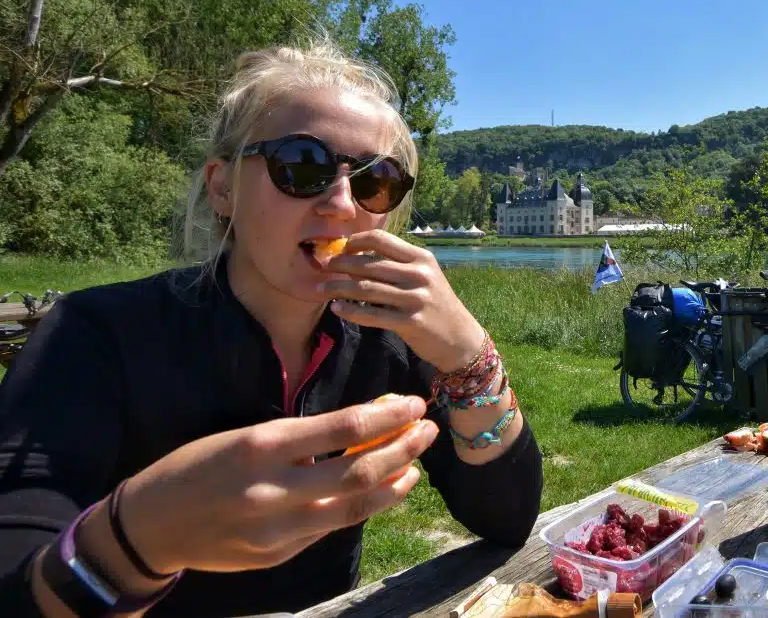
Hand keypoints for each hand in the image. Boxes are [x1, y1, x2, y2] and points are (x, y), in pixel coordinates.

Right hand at [118, 394, 436, 573]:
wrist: (148, 526)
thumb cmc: (198, 466)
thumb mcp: (244, 436)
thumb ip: (301, 436)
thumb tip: (366, 423)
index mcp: (262, 445)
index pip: (344, 428)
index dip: (388, 415)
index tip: (412, 403)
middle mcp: (272, 489)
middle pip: (359, 472)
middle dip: (402, 449)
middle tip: (426, 431)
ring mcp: (276, 530)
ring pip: (354, 509)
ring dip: (393, 485)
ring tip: (414, 466)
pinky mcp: (277, 556)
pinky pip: (330, 529)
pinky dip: (362, 508)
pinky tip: (380, 492)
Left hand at [319, 230, 484, 371]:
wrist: (459, 338)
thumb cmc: (436, 305)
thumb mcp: (423, 278)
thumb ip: (395, 267)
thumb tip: (354, 259)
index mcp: (421, 258)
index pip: (381, 239)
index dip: (355, 241)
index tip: (340, 249)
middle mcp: (420, 275)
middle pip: (369, 264)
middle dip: (340, 264)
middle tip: (322, 267)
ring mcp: (416, 298)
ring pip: (366, 289)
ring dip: (339, 288)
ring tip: (321, 288)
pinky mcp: (410, 322)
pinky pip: (372, 314)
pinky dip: (350, 311)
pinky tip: (336, 308)